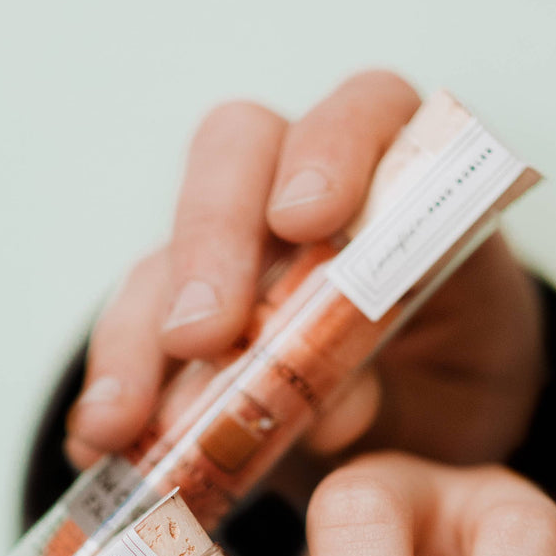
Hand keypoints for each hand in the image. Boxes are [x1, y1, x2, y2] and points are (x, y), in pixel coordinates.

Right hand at [62, 69, 544, 473]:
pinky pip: (130, 336)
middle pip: (237, 157)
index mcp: (400, 181)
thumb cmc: (454, 384)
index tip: (305, 219)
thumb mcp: (457, 397)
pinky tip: (97, 441)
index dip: (333, 149)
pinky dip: (112, 390)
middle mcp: (302, 193)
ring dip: (137, 334)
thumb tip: (330, 412)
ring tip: (121, 420)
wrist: (430, 437)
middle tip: (200, 335)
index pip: (368, 114)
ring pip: (166, 250)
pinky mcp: (177, 316)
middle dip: (210, 242)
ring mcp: (231, 252)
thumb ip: (403, 390)